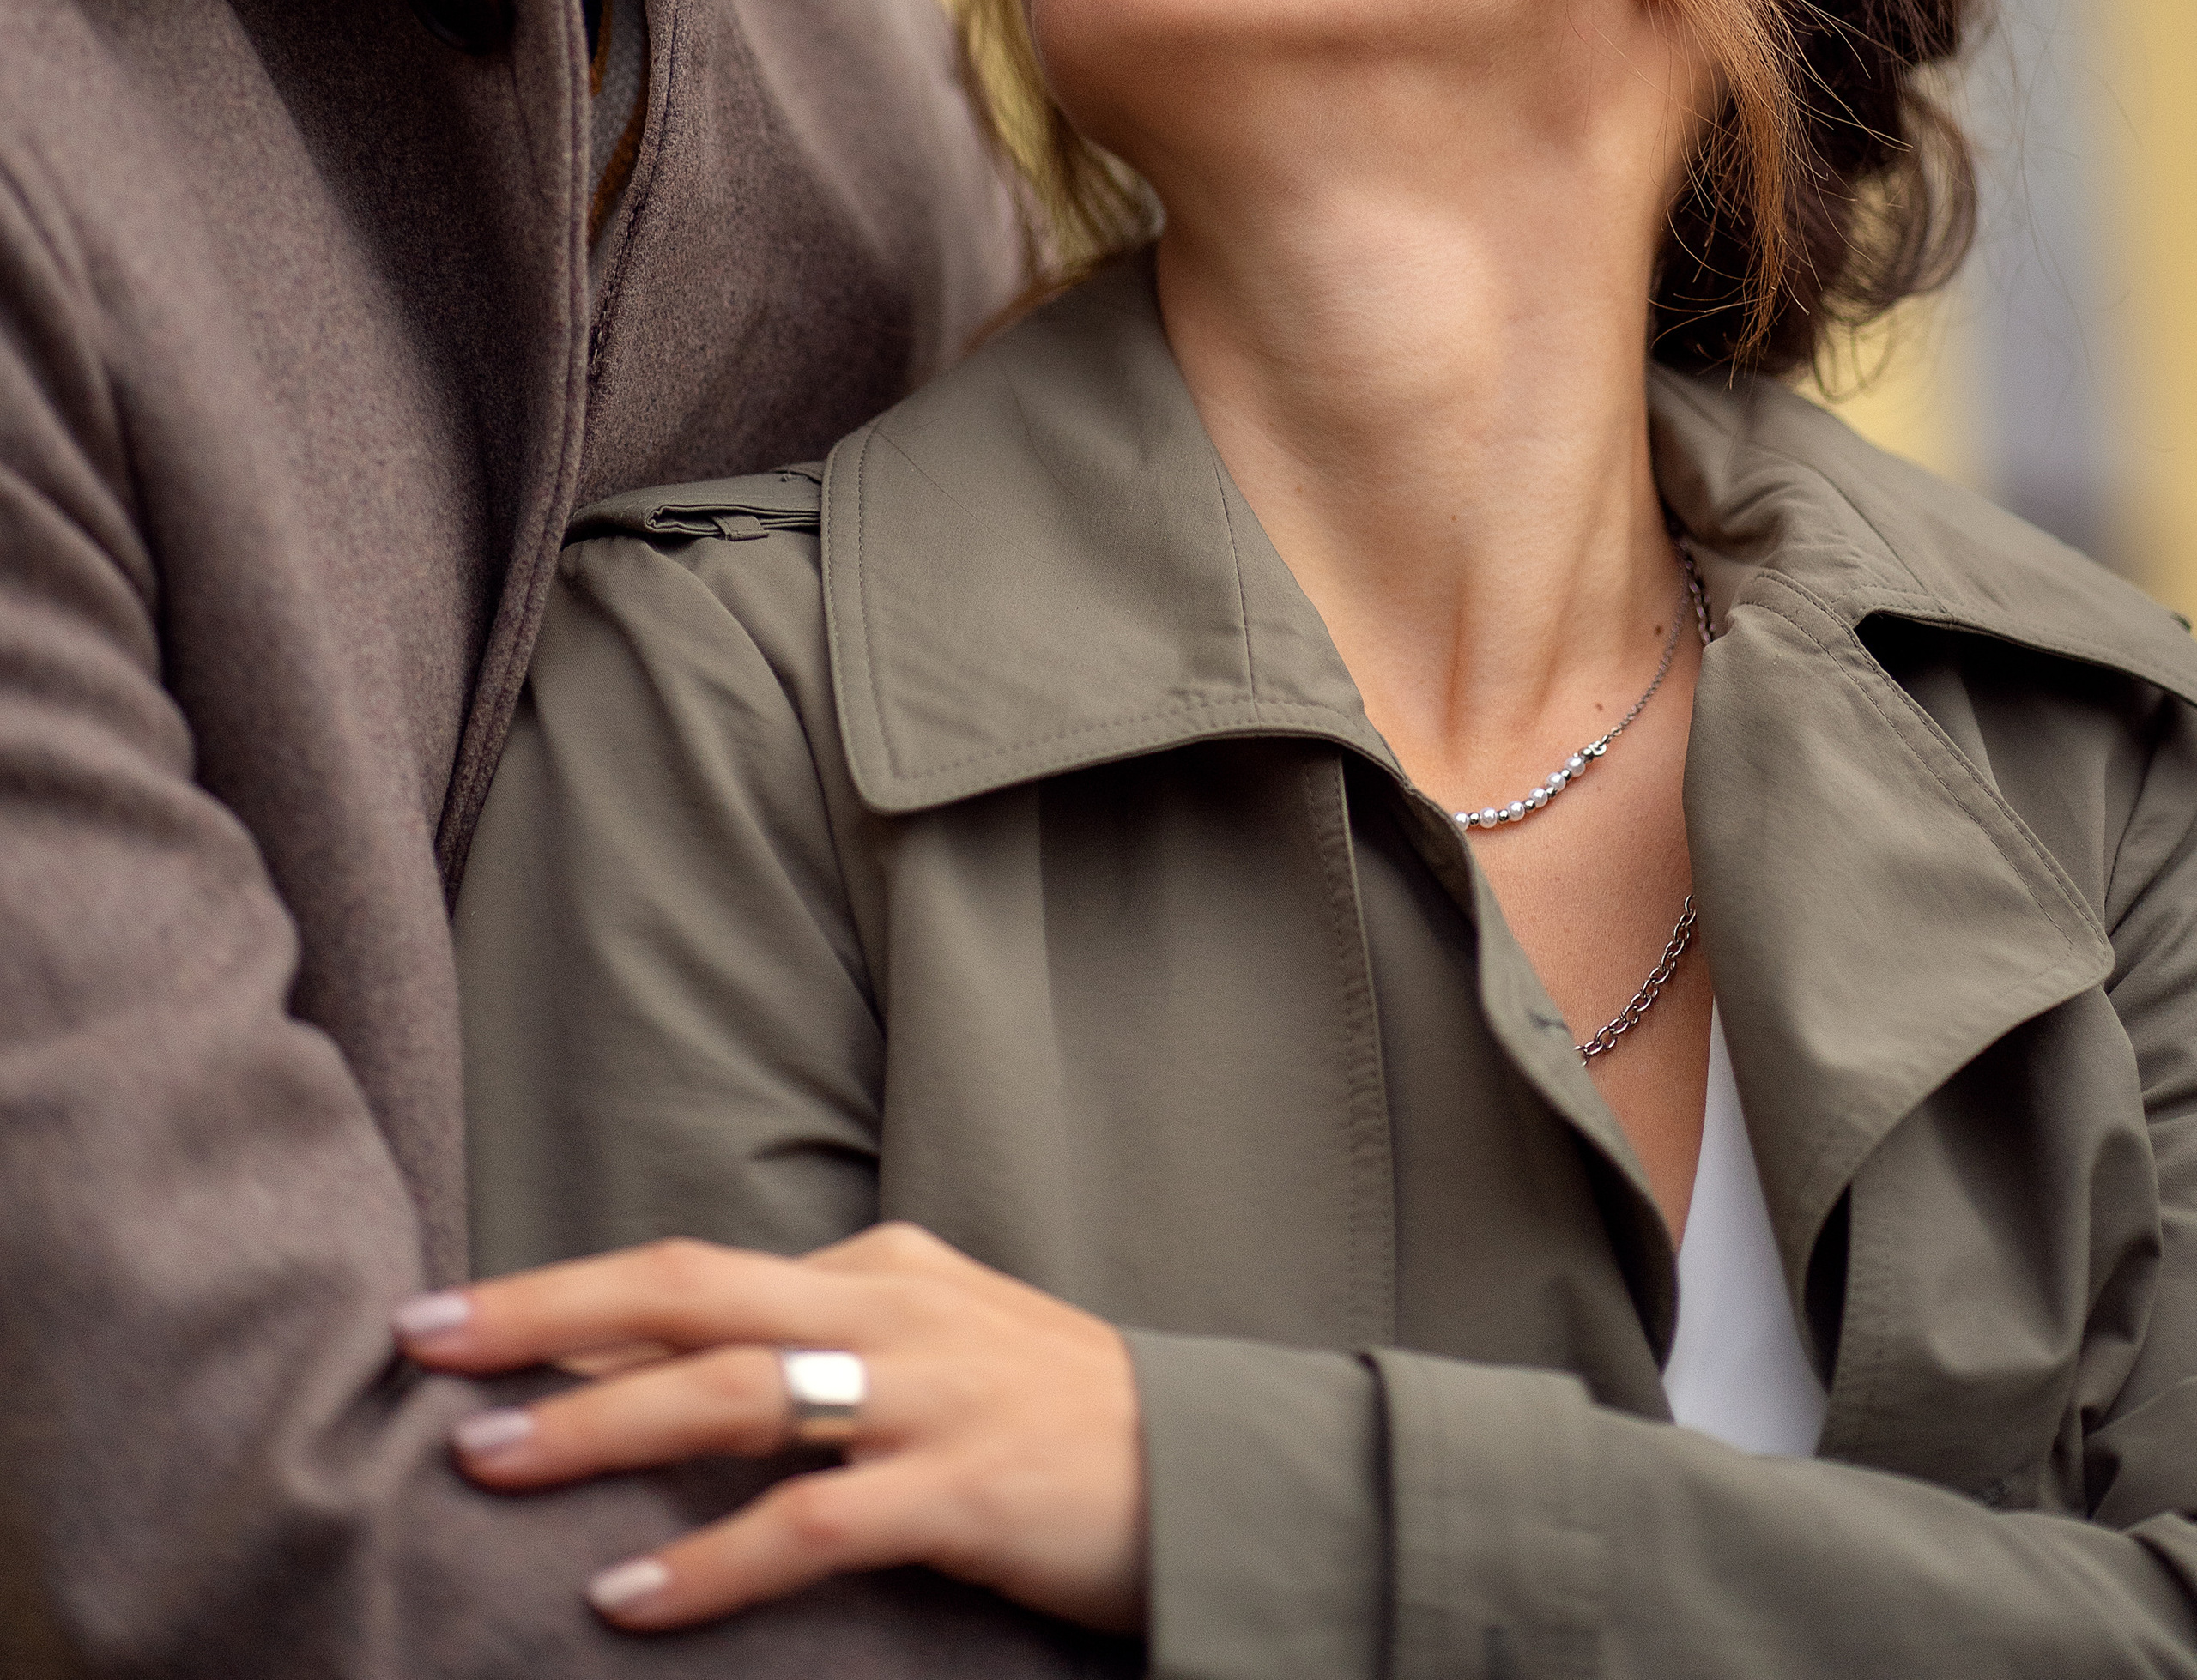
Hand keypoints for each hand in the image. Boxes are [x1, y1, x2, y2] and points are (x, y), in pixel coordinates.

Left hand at [394, 1222, 1146, 1636]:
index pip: (697, 1273)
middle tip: (425, 1339)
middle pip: (689, 1289)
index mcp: (882, 1270)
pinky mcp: (965, 1489)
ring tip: (488, 1463)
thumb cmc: (1069, 1421)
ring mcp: (929, 1396)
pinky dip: (711, 1559)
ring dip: (600, 1425)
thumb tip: (673, 1371)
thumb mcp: (942, 1351)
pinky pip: (811, 1522)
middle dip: (547, 1313)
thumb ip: (826, 1347)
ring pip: (734, 1391)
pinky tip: (629, 1595)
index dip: (572, 1298)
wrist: (1228, 1472)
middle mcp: (894, 1310)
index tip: (460, 1319)